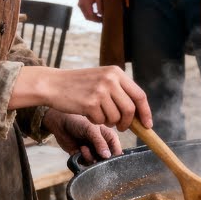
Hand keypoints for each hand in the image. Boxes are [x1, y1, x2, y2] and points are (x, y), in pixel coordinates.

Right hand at [11, 65, 150, 131]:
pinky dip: (96, 121)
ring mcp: (100, 91)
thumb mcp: (102, 79)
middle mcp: (110, 79)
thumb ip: (119, 90)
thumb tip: (139, 114)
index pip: (139, 95)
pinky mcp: (90, 103)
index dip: (145, 112)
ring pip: (116, 118)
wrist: (53, 84)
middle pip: (130, 109)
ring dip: (108, 121)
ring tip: (97, 113)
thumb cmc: (78, 84)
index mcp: (116, 72)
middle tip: (121, 127)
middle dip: (128, 123)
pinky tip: (87, 113)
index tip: (147, 125)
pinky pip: (101, 121)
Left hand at [46, 109, 122, 163]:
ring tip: (84, 148)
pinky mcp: (84, 157)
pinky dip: (84, 158)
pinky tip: (80, 149)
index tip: (107, 158)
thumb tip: (107, 156)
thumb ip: (100, 142)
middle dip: (101, 159)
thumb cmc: (78, 122)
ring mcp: (94, 151)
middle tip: (95, 155)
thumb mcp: (91, 130)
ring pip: (97, 163)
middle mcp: (103, 145)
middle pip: (108, 160)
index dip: (114, 156)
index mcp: (109, 137)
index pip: (117, 150)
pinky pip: (87, 164)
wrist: (60, 124)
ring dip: (90, 157)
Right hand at [77, 0, 103, 22]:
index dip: (97, 19)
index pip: (91, 15)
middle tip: (102, 20)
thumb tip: (101, 15)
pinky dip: (90, 15)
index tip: (103, 19)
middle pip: (88, 17)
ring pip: (86, 16)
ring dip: (93, 18)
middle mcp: (81, 5)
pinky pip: (85, 13)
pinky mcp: (80, 6)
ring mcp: (80, 6)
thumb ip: (100, 6)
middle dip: (95, 20)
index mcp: (86, 3)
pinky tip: (96, 14)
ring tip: (100, 18)